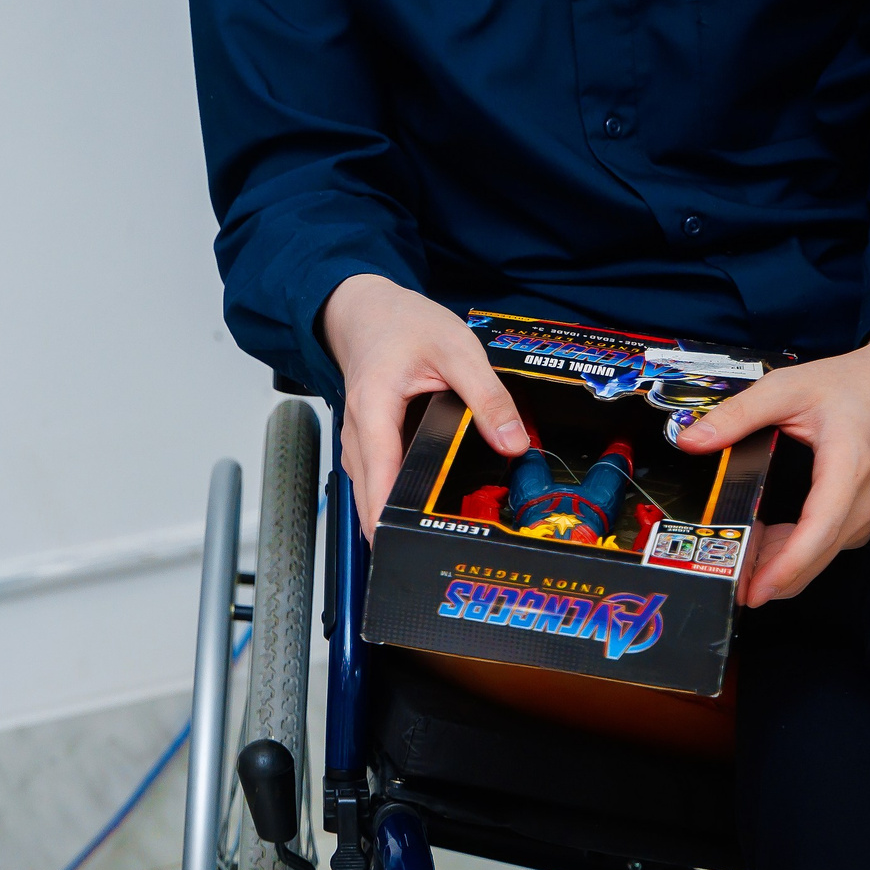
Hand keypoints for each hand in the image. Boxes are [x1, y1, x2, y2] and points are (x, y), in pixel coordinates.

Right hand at [320, 274, 528, 538]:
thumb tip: (514, 442)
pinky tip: (409, 508)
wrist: (365, 311)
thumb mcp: (457, 349)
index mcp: (374, 409)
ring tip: (415, 542)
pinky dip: (385, 496)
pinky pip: (371, 477)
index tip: (395, 547)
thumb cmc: (402, 324)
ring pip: (365, 488)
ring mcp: (356, 439)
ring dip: (384, 514)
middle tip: (418, 558)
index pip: (377, 474)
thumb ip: (488, 396)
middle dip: (386, 527)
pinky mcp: (364, 441)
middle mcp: (356, 431)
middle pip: (366, 493)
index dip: (383, 515)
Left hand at [674, 308, 869, 606]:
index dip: (786, 566)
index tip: (757, 589)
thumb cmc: (854, 384)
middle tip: (730, 588)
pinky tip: (768, 543)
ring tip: (739, 564)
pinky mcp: (862, 509)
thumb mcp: (787, 389)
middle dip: (775, 578)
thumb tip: (692, 440)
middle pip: (819, 553)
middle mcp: (863, 496)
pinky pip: (829, 541)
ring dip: (784, 565)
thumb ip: (737, 414)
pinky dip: (797, 550)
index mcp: (848, 469)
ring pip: (824, 553)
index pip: (819, 531)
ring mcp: (867, 507)